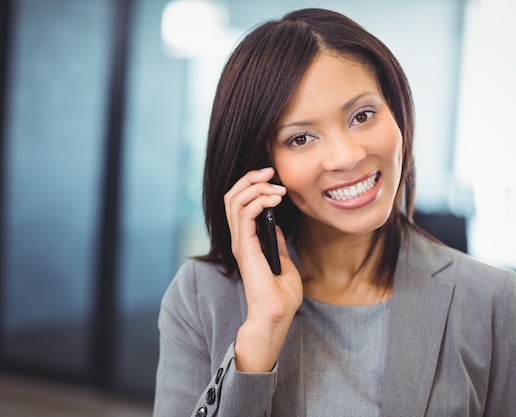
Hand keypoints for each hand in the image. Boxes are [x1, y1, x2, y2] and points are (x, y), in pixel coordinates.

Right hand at [224, 167, 302, 371]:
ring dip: (256, 187)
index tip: (273, 177)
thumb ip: (276, 242)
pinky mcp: (245, 247)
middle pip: (232, 196)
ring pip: (235, 200)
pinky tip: (275, 201)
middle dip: (250, 178)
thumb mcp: (283, 261)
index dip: (252, 185)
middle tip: (270, 171)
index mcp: (246, 241)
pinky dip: (259, 200)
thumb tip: (276, 225)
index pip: (239, 203)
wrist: (276, 315)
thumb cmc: (281, 296)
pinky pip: (245, 213)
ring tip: (276, 187)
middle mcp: (239, 239)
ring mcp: (240, 243)